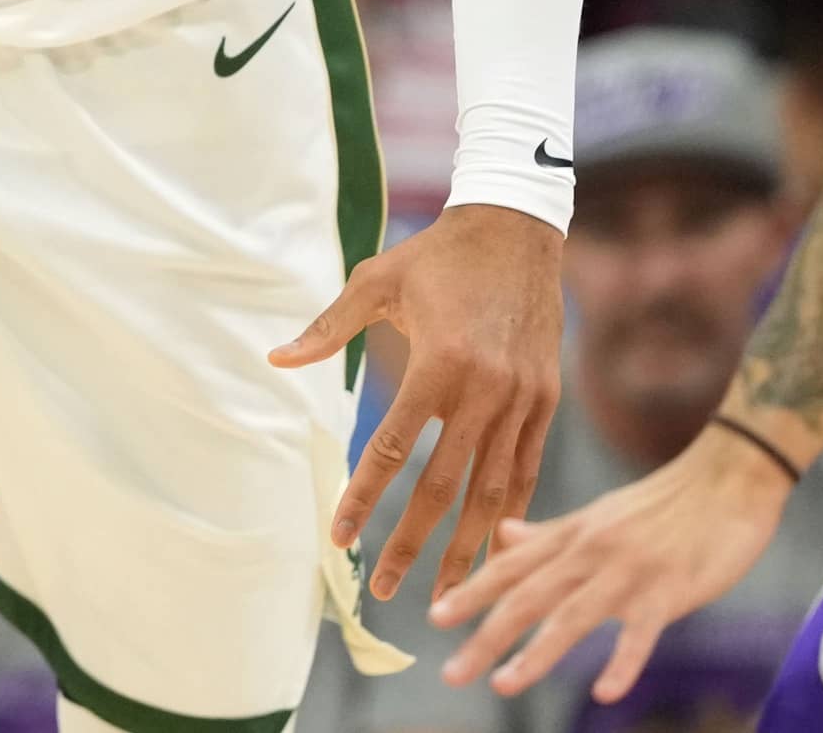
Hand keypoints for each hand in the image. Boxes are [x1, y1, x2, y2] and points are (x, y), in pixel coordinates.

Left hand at [273, 203, 564, 600]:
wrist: (516, 229)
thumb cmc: (438, 256)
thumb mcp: (376, 282)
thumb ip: (328, 329)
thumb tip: (276, 357)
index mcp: (440, 362)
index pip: (393, 448)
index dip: (365, 497)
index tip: (341, 537)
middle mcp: (485, 389)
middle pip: (443, 486)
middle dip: (412, 544)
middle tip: (382, 587)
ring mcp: (522, 400)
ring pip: (491, 491)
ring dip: (465, 546)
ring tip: (445, 593)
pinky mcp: (546, 401)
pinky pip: (526, 469)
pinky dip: (511, 513)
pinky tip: (495, 547)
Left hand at [427, 419, 794, 701]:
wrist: (729, 474)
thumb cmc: (665, 502)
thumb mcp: (599, 515)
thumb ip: (551, 533)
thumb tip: (502, 535)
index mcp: (573, 534)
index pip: (512, 565)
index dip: (472, 590)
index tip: (434, 616)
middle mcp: (591, 550)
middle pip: (528, 596)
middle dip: (486, 633)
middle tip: (450, 671)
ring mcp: (629, 570)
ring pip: (572, 615)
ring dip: (535, 653)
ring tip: (503, 685)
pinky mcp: (670, 589)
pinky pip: (642, 632)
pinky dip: (622, 662)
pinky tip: (604, 692)